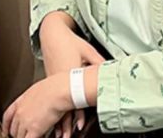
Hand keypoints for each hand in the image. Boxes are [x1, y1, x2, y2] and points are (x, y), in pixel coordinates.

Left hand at [2, 72, 71, 137]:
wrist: (58, 90)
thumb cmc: (53, 87)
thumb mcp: (36, 90)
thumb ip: (32, 99)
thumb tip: (33, 100)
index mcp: (20, 102)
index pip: (7, 116)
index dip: (6, 126)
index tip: (5, 131)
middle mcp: (20, 112)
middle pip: (13, 129)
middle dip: (16, 134)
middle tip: (21, 136)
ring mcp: (26, 122)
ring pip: (20, 136)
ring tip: (30, 137)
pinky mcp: (34, 130)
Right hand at [40, 13, 102, 137]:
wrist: (53, 34)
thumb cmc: (71, 42)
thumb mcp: (88, 51)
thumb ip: (100, 63)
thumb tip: (112, 72)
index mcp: (68, 72)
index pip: (74, 97)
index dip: (77, 113)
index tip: (80, 124)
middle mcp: (59, 80)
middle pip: (62, 105)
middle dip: (65, 122)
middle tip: (68, 135)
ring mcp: (53, 82)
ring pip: (55, 104)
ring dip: (58, 120)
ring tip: (61, 133)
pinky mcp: (50, 82)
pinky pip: (52, 99)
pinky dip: (53, 111)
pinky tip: (54, 121)